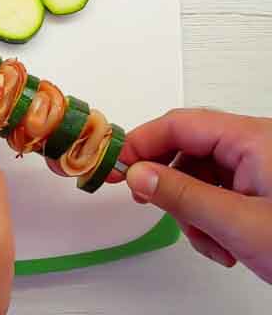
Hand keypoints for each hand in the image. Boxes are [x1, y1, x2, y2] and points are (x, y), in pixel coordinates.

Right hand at [116, 108, 271, 281]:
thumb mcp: (238, 223)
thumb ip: (182, 195)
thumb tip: (138, 173)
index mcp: (254, 139)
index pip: (180, 125)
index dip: (142, 142)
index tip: (113, 165)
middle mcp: (257, 147)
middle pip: (189, 150)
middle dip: (169, 183)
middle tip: (144, 200)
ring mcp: (261, 170)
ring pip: (201, 177)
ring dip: (193, 211)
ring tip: (211, 242)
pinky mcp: (263, 192)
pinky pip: (219, 194)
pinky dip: (211, 221)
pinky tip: (226, 245)